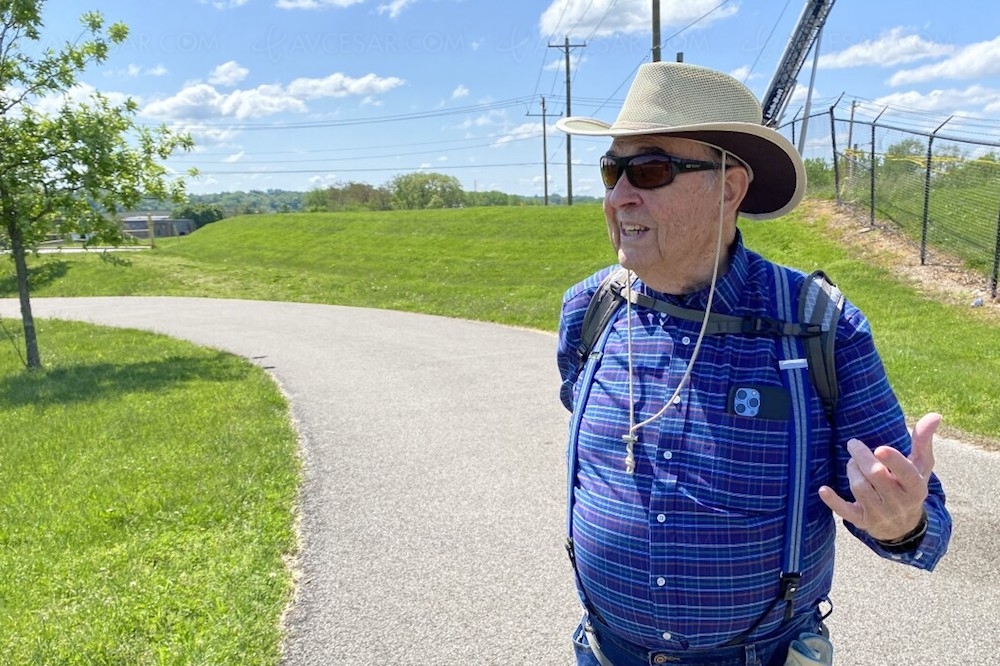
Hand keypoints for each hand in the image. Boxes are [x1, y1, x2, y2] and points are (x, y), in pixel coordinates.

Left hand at [818, 413, 939, 541]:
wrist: (903, 525)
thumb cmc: (910, 485)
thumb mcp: (920, 466)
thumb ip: (922, 441)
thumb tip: (935, 415)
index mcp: (916, 488)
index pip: (907, 474)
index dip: (894, 461)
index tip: (879, 448)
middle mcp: (899, 503)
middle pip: (877, 476)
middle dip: (862, 458)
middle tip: (853, 444)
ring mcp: (880, 514)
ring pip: (860, 488)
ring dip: (851, 470)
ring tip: (852, 462)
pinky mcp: (862, 521)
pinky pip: (846, 512)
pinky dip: (834, 501)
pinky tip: (823, 489)